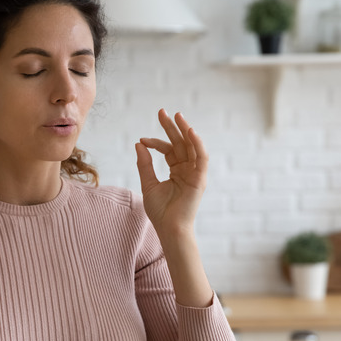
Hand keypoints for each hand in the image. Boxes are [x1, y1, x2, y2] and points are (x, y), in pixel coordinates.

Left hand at [134, 109, 208, 237]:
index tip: (142, 140)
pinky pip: (201, 157)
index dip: (155, 142)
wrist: (169, 228)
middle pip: (180, 144)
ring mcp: (195, 173)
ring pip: (192, 146)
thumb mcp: (148, 184)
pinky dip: (197, 144)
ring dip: (185, 130)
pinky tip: (190, 131)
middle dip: (172, 127)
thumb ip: (145, 164)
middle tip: (162, 111)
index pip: (168, 150)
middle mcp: (188, 170)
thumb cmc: (160, 211)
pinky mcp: (201, 178)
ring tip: (176, 115)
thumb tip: (138, 144)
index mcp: (177, 171)